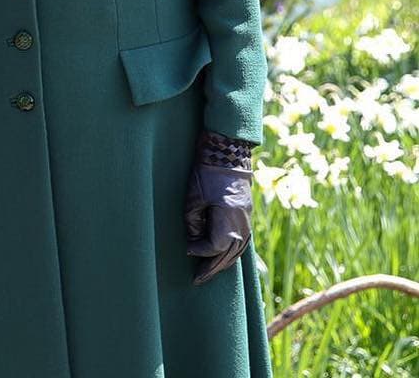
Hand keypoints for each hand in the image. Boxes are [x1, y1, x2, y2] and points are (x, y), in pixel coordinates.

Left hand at [184, 132, 252, 285]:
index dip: (199, 251)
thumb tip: (194, 240)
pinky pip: (241, 242)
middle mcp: (242, 226)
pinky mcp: (246, 215)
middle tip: (198, 279)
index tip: (186, 250)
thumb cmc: (206, 175)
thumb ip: (193, 222)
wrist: (227, 155)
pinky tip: (224, 256)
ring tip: (209, 272)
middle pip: (228, 256)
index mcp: (229, 223)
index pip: (214, 248)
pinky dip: (232, 252)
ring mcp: (246, 222)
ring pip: (237, 251)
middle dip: (212, 268)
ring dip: (223, 263)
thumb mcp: (193, 198)